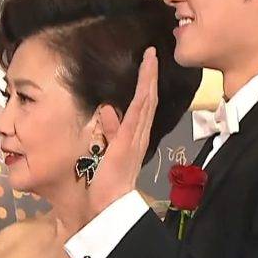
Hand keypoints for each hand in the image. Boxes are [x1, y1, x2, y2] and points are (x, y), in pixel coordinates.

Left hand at [86, 47, 158, 220]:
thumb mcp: (106, 149)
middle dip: (150, 75)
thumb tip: (107, 108)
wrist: (109, 205)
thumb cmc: (105, 182)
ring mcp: (136, 136)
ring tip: (151, 57)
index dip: (145, 85)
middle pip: (148, 99)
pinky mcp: (130, 138)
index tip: (146, 65)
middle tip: (152, 53)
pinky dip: (143, 90)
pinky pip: (139, 110)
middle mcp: (140, 134)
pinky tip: (146, 75)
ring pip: (146, 101)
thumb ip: (110, 129)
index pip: (142, 106)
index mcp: (134, 136)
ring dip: (149, 78)